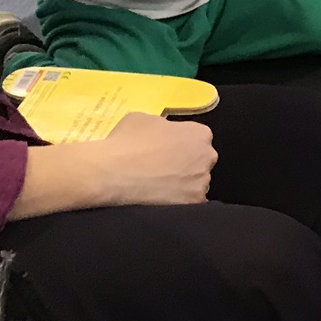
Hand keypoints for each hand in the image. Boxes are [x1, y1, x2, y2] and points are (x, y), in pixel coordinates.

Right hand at [96, 114, 214, 205]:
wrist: (112, 172)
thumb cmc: (127, 142)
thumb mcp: (142, 118)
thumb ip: (162, 125)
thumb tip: (163, 133)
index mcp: (199, 133)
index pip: (197, 138)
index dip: (181, 144)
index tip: (166, 150)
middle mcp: (208, 156)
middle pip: (201, 161)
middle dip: (186, 164)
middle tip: (163, 169)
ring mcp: (203, 180)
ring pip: (196, 182)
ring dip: (183, 183)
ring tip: (160, 185)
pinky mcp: (194, 201)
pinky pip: (190, 201)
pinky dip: (178, 200)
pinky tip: (161, 198)